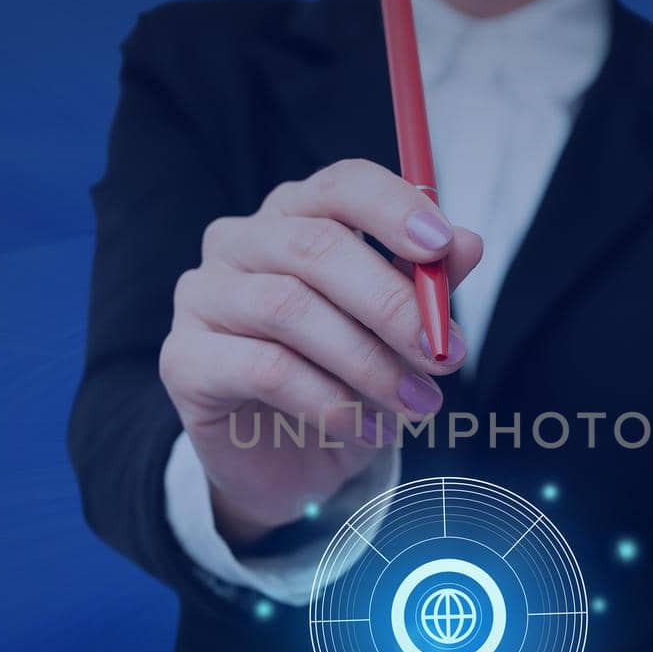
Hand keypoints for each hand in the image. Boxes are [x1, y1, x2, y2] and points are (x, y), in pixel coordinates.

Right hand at [161, 158, 483, 543]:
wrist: (287, 464)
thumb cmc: (344, 381)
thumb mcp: (396, 335)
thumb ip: (424, 287)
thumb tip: (468, 244)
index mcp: (294, 217)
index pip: (340, 187)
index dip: (392, 208)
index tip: (442, 246)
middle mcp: (239, 242)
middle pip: (314, 246)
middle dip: (390, 302)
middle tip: (445, 355)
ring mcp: (203, 296)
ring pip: (289, 308)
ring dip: (367, 362)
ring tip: (416, 406)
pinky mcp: (184, 358)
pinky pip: (264, 367)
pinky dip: (329, 402)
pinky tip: (367, 431)